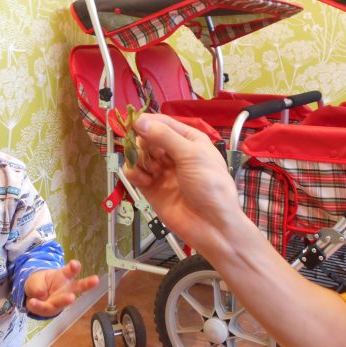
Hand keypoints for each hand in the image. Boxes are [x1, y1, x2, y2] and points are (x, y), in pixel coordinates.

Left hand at [24, 260, 98, 316]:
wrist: (34, 297)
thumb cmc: (39, 283)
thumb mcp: (35, 279)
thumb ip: (37, 285)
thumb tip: (41, 294)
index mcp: (63, 276)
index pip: (70, 271)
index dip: (74, 267)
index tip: (76, 264)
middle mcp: (65, 288)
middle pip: (78, 286)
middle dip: (86, 284)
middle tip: (93, 281)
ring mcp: (60, 300)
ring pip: (65, 301)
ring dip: (67, 300)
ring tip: (71, 298)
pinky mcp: (53, 309)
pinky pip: (45, 308)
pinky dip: (38, 305)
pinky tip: (32, 302)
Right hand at [123, 113, 244, 255]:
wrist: (212, 225)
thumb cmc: (210, 187)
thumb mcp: (191, 155)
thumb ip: (164, 136)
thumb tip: (140, 120)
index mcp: (189, 140)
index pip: (163, 123)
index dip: (148, 122)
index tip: (133, 124)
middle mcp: (175, 153)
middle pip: (148, 138)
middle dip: (145, 144)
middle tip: (150, 154)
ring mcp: (162, 171)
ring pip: (139, 155)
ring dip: (140, 160)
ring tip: (152, 171)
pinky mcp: (151, 188)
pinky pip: (135, 174)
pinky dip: (134, 174)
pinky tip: (143, 180)